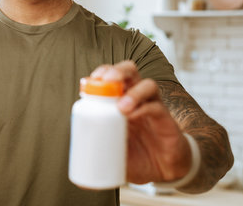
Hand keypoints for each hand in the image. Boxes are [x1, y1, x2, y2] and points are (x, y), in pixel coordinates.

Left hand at [91, 61, 191, 183]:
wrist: (163, 171)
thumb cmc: (136, 155)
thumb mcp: (113, 149)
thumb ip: (100, 145)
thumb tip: (77, 159)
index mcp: (120, 100)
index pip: (112, 77)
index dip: (101, 74)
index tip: (87, 83)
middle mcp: (137, 98)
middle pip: (130, 72)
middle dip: (118, 71)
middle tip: (107, 80)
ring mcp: (153, 106)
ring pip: (148, 85)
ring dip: (133, 92)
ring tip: (121, 107)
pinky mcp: (166, 120)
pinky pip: (156, 107)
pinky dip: (144, 108)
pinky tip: (133, 116)